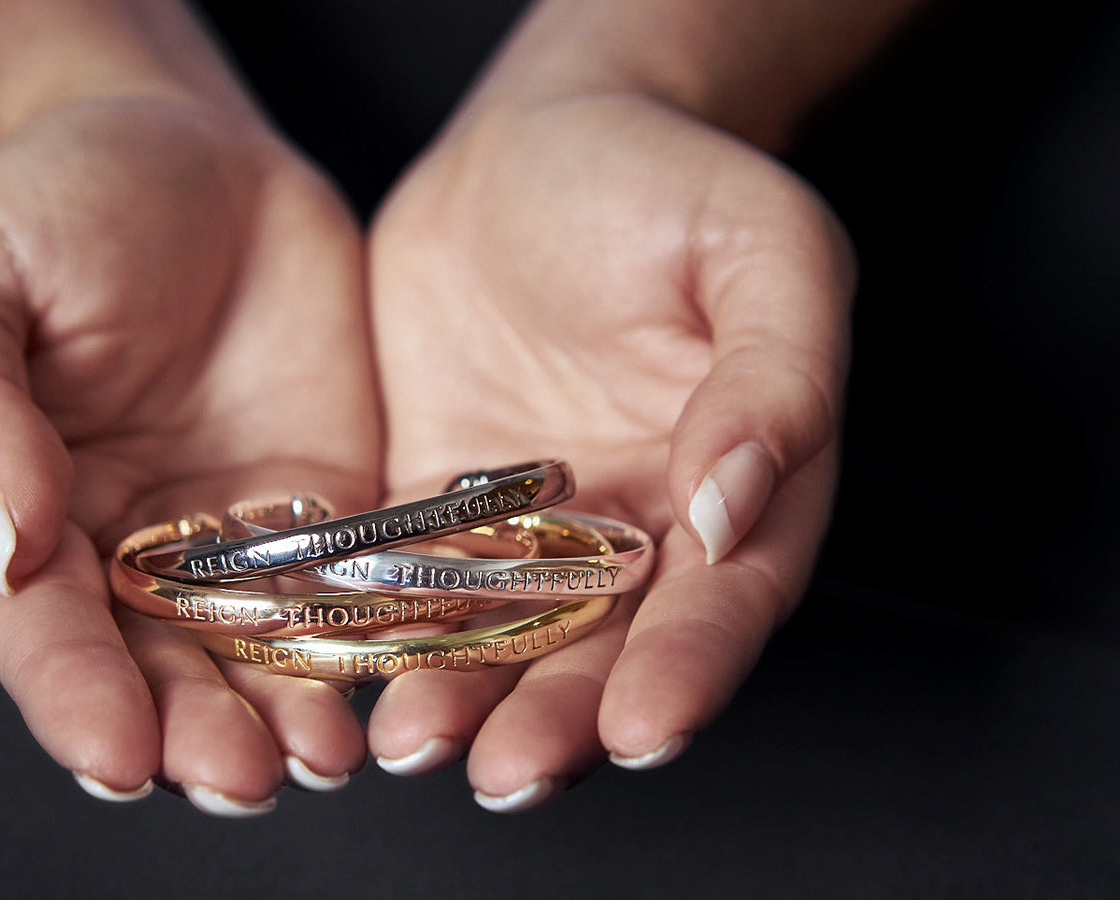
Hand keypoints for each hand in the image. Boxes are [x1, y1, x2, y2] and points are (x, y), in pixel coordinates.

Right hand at [0, 98, 378, 813]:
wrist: (181, 149)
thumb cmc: (43, 205)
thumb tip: (8, 544)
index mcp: (12, 513)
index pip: (37, 627)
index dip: (73, 697)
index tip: (117, 757)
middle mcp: (119, 550)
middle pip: (154, 667)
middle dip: (195, 733)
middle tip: (243, 780)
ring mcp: (229, 536)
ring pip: (257, 649)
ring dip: (288, 711)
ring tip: (323, 758)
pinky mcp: (323, 504)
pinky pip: (349, 581)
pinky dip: (374, 633)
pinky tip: (403, 676)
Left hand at [367, 91, 852, 808]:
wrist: (540, 143)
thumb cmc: (666, 183)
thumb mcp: (759, 247)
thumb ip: (775, 373)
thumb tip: (738, 503)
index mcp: (740, 487)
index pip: (722, 602)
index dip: (691, 671)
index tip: (645, 728)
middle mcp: (637, 530)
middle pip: (607, 650)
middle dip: (561, 720)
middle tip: (507, 772)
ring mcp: (533, 527)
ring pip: (503, 638)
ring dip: (463, 696)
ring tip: (413, 741)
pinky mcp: (439, 504)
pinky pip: (413, 579)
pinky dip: (386, 627)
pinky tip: (344, 666)